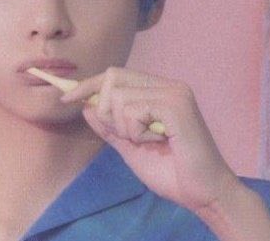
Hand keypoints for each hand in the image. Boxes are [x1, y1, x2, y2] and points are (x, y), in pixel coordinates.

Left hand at [60, 67, 241, 213]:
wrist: (202, 194)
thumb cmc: (171, 172)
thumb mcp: (129, 146)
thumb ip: (108, 126)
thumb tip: (85, 106)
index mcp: (158, 90)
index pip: (115, 75)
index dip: (88, 85)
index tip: (67, 98)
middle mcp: (167, 85)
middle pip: (112, 77)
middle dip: (107, 109)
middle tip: (128, 135)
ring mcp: (173, 92)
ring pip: (118, 96)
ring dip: (124, 127)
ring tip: (149, 141)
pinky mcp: (176, 104)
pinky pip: (132, 110)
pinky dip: (136, 131)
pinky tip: (158, 141)